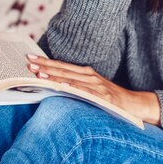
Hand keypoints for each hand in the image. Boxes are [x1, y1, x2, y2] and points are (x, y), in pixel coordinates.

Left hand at [27, 54, 160, 124]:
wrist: (134, 105)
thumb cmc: (109, 97)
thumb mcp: (91, 88)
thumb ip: (75, 85)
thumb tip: (53, 85)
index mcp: (85, 73)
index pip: (61, 65)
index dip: (45, 61)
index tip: (30, 58)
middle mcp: (90, 76)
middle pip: (63, 69)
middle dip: (45, 66)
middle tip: (28, 63)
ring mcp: (97, 85)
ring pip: (71, 79)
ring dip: (55, 76)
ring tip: (39, 74)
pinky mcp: (104, 96)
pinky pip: (86, 92)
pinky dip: (74, 88)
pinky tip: (63, 86)